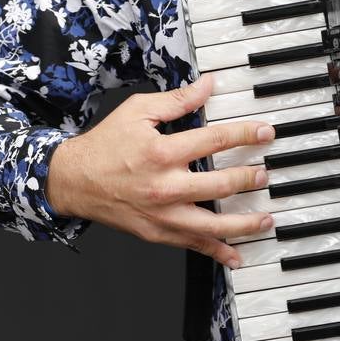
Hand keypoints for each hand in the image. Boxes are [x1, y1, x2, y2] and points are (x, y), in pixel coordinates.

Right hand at [46, 73, 273, 266]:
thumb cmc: (105, 145)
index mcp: (162, 152)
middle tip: (265, 175)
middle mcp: (165, 186)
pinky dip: (217, 253)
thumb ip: (177, 100)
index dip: (246, 135)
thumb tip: (208, 84)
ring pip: (213, 225)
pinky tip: (235, 255)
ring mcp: (162, 214)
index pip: (216, 140)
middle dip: (250, 179)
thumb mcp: (138, 111)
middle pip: (221, 184)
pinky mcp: (157, 233)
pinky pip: (193, 245)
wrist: (73, 181)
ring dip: (245, 224)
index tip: (266, 133)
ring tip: (266, 219)